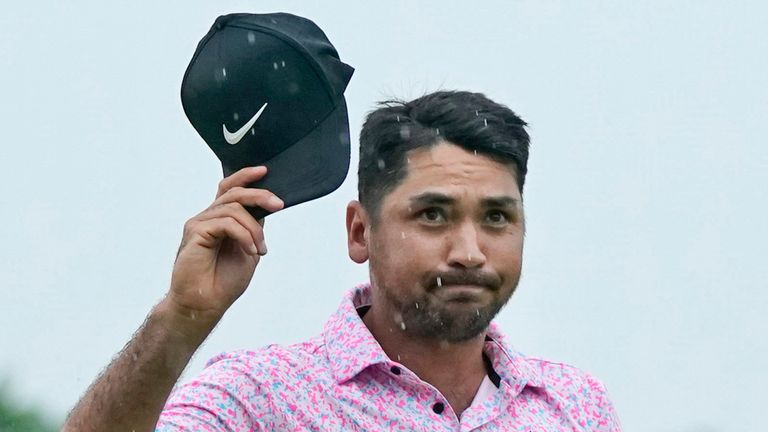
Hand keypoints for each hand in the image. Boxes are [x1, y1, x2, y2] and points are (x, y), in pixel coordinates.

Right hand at [166, 166, 283, 322]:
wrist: (204, 304)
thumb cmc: (223, 282)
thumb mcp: (248, 251)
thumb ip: (253, 229)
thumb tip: (266, 208)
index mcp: (220, 220)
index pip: (230, 188)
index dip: (245, 176)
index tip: (265, 171)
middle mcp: (208, 218)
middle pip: (234, 192)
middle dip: (259, 195)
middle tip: (278, 204)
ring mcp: (200, 223)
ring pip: (233, 208)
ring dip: (253, 228)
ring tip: (259, 249)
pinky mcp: (195, 232)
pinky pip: (226, 223)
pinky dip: (244, 235)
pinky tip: (251, 250)